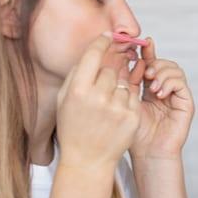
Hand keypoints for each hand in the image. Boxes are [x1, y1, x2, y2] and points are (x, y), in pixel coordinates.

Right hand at [56, 33, 140, 167]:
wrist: (88, 161)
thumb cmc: (73, 128)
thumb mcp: (64, 100)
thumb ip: (77, 74)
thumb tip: (94, 49)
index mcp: (77, 91)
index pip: (94, 55)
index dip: (102, 42)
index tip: (108, 36)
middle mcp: (98, 98)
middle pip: (110, 69)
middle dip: (106, 75)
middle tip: (100, 90)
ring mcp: (118, 108)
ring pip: (123, 82)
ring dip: (117, 88)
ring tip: (106, 106)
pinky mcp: (132, 117)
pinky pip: (133, 96)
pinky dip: (126, 100)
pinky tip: (116, 113)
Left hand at [126, 37, 193, 159]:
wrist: (148, 153)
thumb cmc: (135, 133)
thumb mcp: (127, 101)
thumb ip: (128, 81)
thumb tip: (125, 57)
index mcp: (150, 87)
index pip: (151, 63)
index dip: (148, 51)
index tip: (142, 42)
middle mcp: (165, 89)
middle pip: (165, 62)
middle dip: (155, 62)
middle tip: (145, 73)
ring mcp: (177, 96)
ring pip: (175, 69)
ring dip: (162, 72)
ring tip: (151, 85)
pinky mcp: (186, 103)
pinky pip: (181, 82)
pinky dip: (170, 82)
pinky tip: (159, 93)